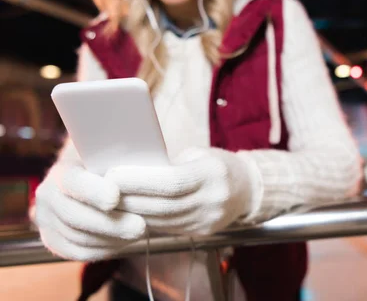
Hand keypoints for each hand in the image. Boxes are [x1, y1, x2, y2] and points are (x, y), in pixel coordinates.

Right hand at [34, 163, 146, 260]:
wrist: (90, 183)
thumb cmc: (109, 167)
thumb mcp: (112, 159)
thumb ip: (121, 165)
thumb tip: (151, 167)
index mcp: (61, 171)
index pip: (72, 182)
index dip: (92, 191)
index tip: (115, 197)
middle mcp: (48, 196)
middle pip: (75, 216)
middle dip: (111, 223)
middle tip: (140, 226)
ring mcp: (47, 221)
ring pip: (79, 237)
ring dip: (112, 237)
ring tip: (139, 232)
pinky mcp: (54, 242)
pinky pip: (80, 252)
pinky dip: (105, 248)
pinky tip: (125, 241)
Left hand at [105, 148, 258, 234]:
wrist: (246, 188)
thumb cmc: (215, 164)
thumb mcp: (197, 155)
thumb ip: (168, 163)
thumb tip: (130, 166)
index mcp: (212, 174)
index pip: (172, 181)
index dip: (140, 180)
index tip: (112, 174)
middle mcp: (213, 200)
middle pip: (163, 204)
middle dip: (128, 198)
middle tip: (101, 189)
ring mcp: (208, 220)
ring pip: (162, 221)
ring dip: (132, 212)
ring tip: (108, 202)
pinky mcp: (201, 232)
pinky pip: (167, 228)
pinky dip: (145, 221)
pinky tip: (128, 213)